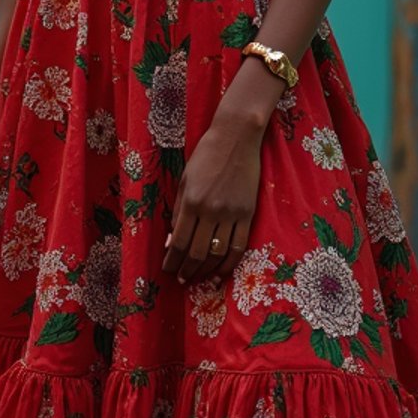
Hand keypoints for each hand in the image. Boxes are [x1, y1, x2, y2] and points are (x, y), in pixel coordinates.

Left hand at [162, 115, 263, 287]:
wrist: (237, 137)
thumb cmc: (206, 154)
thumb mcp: (185, 179)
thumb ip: (179, 211)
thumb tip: (172, 241)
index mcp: (192, 201)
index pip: (180, 242)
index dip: (173, 261)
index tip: (168, 270)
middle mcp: (211, 210)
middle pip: (198, 253)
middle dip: (187, 270)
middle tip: (182, 279)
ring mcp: (232, 213)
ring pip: (218, 254)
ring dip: (206, 271)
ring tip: (198, 278)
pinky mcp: (248, 213)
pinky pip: (239, 246)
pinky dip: (229, 263)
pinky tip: (221, 270)